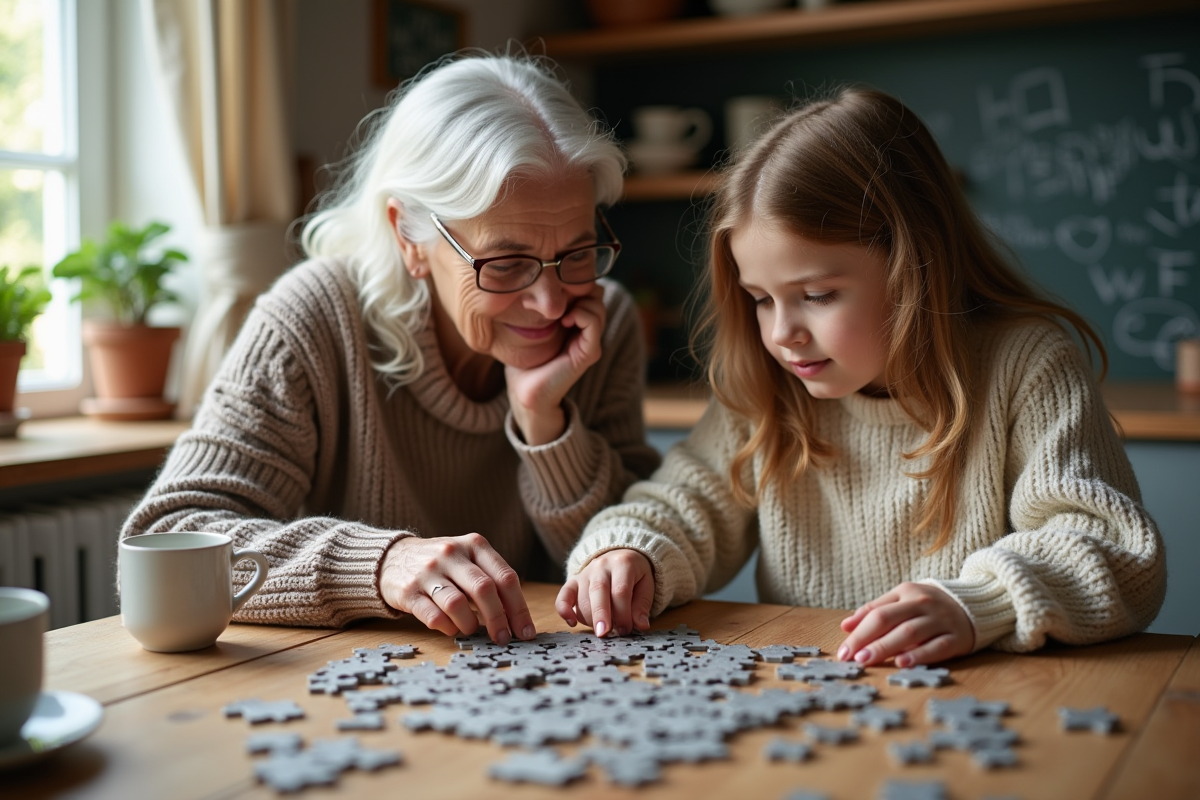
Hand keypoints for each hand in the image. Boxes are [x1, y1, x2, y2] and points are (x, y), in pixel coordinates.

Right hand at [379, 533, 535, 644]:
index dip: (519, 608)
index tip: (525, 631)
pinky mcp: (408, 591)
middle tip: (503, 638)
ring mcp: (428, 571)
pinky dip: (447, 628)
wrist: (392, 558)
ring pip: (457, 603)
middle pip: (484, 590)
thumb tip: (517, 618)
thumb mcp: (468, 560)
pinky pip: (433, 616)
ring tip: (471, 630)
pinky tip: (451, 628)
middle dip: (498, 619)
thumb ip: (492, 580)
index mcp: (474, 545)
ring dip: (470, 624)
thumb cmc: (442, 565)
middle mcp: (451, 554)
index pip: (505, 577)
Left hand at [505, 285, 605, 445]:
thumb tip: (528, 280)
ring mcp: (591, 342)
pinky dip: (582, 314)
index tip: (554, 285)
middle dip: (579, 287)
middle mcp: (588, 331)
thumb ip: (537, 307)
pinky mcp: (589, 352)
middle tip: (557, 293)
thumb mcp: (530, 326)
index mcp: (577, 323)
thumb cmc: (524, 359)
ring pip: (598, 306)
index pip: (588, 290)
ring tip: (560, 309)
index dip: (575, 281)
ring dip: (580, 300)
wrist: (525, 391)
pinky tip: (564, 319)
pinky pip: (594, 322)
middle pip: (596, 294)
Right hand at [556, 549, 653, 637]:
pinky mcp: (573, 581)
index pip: (620, 591)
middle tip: (604, 634)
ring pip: (582, 598)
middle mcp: (601, 566)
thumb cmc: (635, 576)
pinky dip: (564, 610)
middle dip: (601, 616)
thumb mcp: (646, 586)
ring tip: (603, 629)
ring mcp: (585, 573)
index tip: (625, 631)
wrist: (620, 556)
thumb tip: (641, 625)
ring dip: (591, 619)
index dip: (622, 614)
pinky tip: (572, 623)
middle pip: (598, 591)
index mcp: (623, 564)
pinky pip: (563, 595)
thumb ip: (642, 606)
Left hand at [836, 582, 974, 666]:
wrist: (974, 605)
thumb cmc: (928, 607)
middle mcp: (922, 603)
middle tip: (852, 658)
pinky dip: (919, 655)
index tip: (843, 651)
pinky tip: (902, 663)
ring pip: (910, 633)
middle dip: (867, 640)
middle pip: (889, 620)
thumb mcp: (901, 600)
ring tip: (868, 660)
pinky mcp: (957, 637)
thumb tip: (846, 625)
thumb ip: (874, 610)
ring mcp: (940, 620)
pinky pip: (937, 646)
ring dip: (886, 647)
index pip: (876, 612)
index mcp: (906, 592)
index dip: (858, 632)